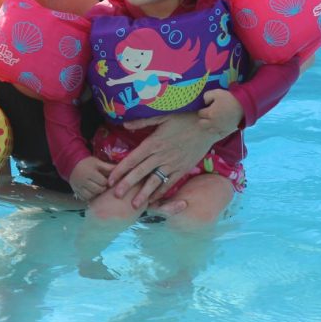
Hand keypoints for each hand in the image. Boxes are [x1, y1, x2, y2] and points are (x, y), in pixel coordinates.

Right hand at [69, 156, 111, 200]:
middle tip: (103, 184)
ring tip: (97, 187)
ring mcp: (78, 187)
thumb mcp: (98, 162)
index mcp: (90, 172)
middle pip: (98, 189)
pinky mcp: (76, 191)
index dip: (107, 181)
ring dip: (96, 193)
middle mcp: (83, 180)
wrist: (72, 164)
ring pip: (92, 195)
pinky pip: (85, 198)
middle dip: (102, 187)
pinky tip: (91, 191)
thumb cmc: (87, 163)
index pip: (103, 182)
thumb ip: (109, 167)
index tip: (107, 179)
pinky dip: (90, 196)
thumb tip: (122, 170)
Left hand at [108, 111, 222, 211]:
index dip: (121, 170)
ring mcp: (172, 164)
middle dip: (127, 185)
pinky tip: (153, 199)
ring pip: (154, 181)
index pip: (133, 159)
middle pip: (140, 172)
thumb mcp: (162, 116)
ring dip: (144, 193)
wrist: (209, 125)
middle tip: (116, 196)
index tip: (111, 179)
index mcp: (153, 143)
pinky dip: (161, 192)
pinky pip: (170, 183)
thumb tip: (124, 124)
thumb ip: (142, 121)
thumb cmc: (185, 118)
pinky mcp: (183, 169)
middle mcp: (160, 156)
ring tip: (134, 205)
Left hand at [197, 89, 243, 137]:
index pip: (199, 113)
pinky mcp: (226, 131)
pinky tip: (220, 125)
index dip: (202, 110)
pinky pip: (218, 134)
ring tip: (213, 120)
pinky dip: (217, 130)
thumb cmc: (229, 98)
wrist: (244, 105)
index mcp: (209, 113)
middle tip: (208, 114)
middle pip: (202, 123)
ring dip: (209, 125)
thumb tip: (204, 102)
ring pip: (209, 130)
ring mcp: (220, 128)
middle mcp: (213, 122)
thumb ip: (206, 96)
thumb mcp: (216, 92)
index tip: (206, 108)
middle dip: (203, 118)